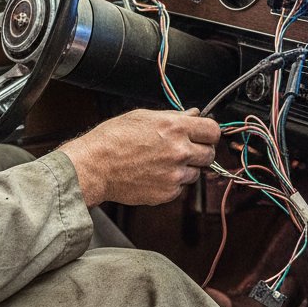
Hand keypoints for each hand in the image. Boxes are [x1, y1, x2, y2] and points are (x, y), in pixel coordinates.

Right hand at [59, 108, 220, 206]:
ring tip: (161, 163)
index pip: (213, 130)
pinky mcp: (168, 192)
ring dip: (185, 168)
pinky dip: (172, 182)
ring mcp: (175, 174)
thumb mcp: (143, 117)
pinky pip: (180, 187)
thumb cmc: (113, 139)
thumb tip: (193, 114)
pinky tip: (153, 174)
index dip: (209, 133)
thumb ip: (173, 116)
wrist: (95, 167)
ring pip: (196, 172)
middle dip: (201, 151)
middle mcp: (179, 151)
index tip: (205, 135)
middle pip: (210, 154)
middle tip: (185, 150)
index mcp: (175, 128)